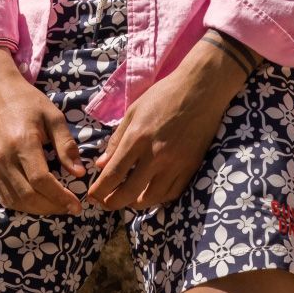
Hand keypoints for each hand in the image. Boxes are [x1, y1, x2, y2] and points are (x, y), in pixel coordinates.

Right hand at [0, 73, 89, 215]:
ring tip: (57, 206)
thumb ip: (66, 145)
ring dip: (38, 210)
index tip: (77, 204)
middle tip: (70, 208)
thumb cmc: (27, 102)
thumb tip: (79, 173)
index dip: (60, 197)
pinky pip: (5, 196)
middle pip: (28, 196)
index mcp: (22, 142)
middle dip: (52, 207)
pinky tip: (38, 201)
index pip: (41, 180)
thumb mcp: (53, 116)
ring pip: (16, 201)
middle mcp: (4, 158)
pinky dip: (23, 205)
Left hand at [84, 52, 241, 212]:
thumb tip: (101, 165)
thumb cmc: (164, 95)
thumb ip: (116, 140)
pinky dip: (158, 198)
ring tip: (127, 199)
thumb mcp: (133, 111)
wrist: (201, 89)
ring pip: (151, 198)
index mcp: (137, 138)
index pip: (113, 174)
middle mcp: (155, 155)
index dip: (100, 190)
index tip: (92, 195)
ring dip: (135, 203)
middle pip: (129, 193)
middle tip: (105, 203)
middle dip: (112, 203)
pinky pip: (172, 193)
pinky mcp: (191, 167)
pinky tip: (150, 193)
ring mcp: (175, 163)